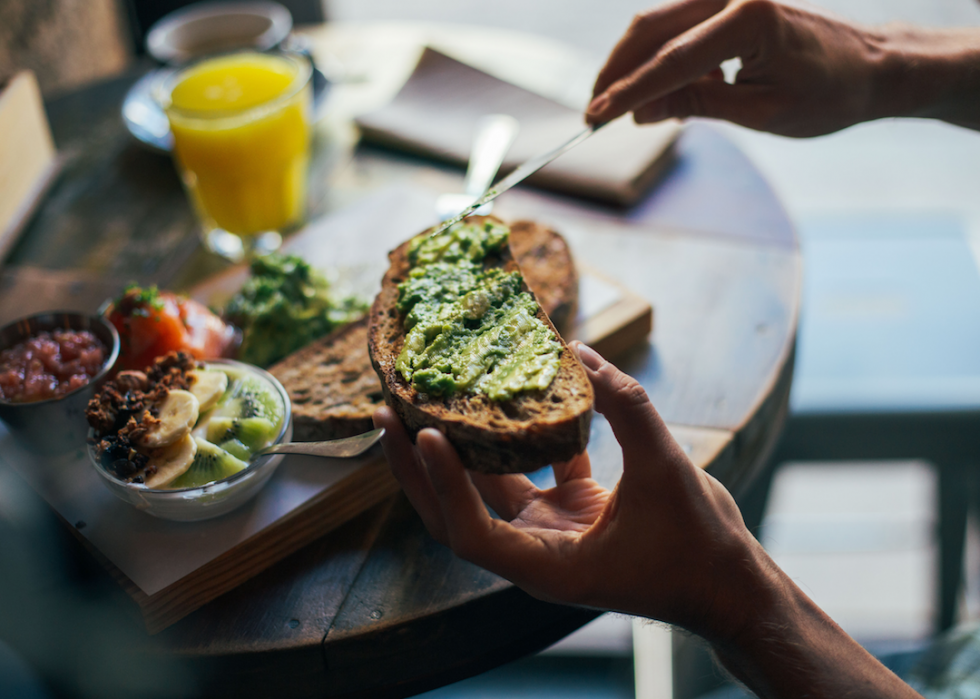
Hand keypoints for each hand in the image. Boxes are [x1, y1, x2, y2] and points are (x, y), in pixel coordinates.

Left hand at [373, 342, 770, 643]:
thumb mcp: (666, 470)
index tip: (427, 434)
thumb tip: (584, 354)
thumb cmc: (700, 548)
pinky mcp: (566, 512)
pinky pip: (528, 472)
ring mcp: (547, 532)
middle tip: (387, 414)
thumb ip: (627, 409)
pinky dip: (514, 440)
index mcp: (547, 566)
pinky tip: (505, 397)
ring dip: (455, 449)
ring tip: (425, 400)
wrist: (727, 584)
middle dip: (417, 467)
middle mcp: (535, 552)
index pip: (472, 532)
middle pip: (455, 512)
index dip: (443, 485)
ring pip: (485, 489)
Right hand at [587, 0, 888, 136]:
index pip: (670, 61)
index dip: (628, 93)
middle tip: (594, 113)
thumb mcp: (758, 112)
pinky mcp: (729, 1)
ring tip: (626, 109)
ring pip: (658, 24)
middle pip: (651, 28)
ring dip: (634, 65)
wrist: (870, 68)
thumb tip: (639, 112)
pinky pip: (678, 27)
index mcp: (749, 19)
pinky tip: (662, 93)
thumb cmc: (828, 94)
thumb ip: (695, 104)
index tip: (595, 118)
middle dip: (618, 72)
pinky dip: (660, 59)